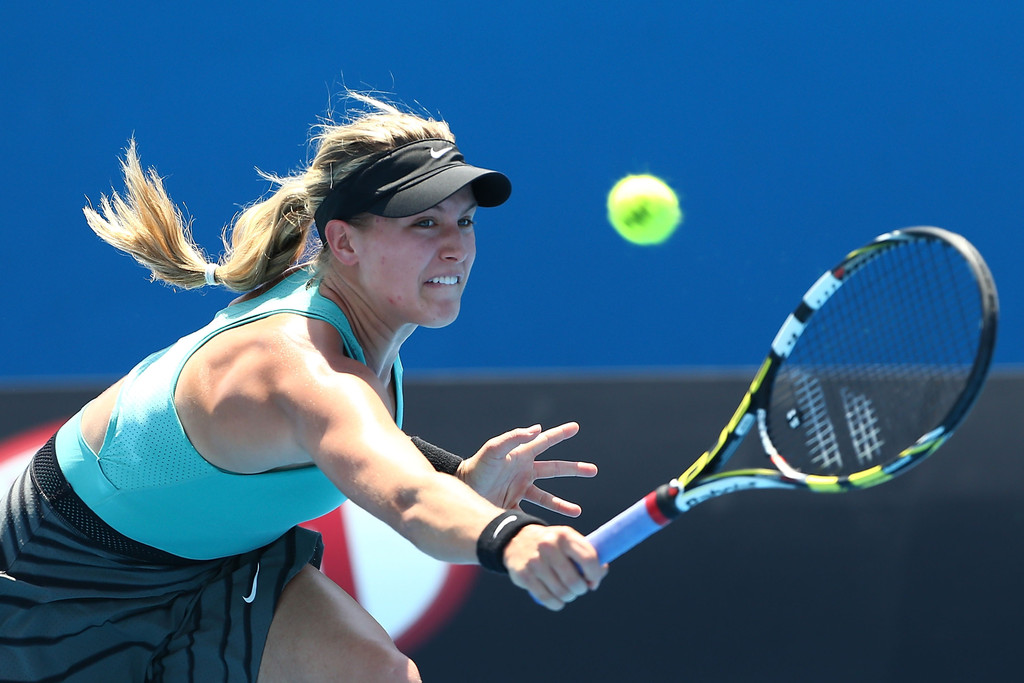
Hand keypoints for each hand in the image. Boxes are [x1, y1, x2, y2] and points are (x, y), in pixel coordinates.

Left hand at [458, 422, 596, 516]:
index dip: (560, 434)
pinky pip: (532, 514)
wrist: (461, 492)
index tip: (575, 427)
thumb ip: (513, 438)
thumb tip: (536, 428)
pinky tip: (550, 530)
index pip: (544, 442)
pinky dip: (542, 522)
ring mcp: (520, 490)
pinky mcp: (513, 506)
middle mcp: (523, 472)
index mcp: (521, 456)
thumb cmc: (477, 468)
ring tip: (577, 512)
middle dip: (574, 469)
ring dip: (562, 504)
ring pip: (547, 498)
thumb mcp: (493, 450)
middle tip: (593, 470)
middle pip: (555, 469)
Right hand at [502, 524, 605, 609]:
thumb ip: (586, 554)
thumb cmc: (552, 544)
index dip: (595, 575)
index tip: (593, 580)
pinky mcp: (524, 575)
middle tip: (579, 588)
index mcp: (565, 535)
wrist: (517, 539)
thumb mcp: (568, 541)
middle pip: (574, 581)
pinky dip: (556, 604)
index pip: (589, 559)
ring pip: (561, 592)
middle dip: (581, 589)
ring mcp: (535, 561)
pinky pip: (546, 598)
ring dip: (569, 597)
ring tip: (568, 593)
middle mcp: (549, 546)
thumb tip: (601, 573)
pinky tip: (558, 601)